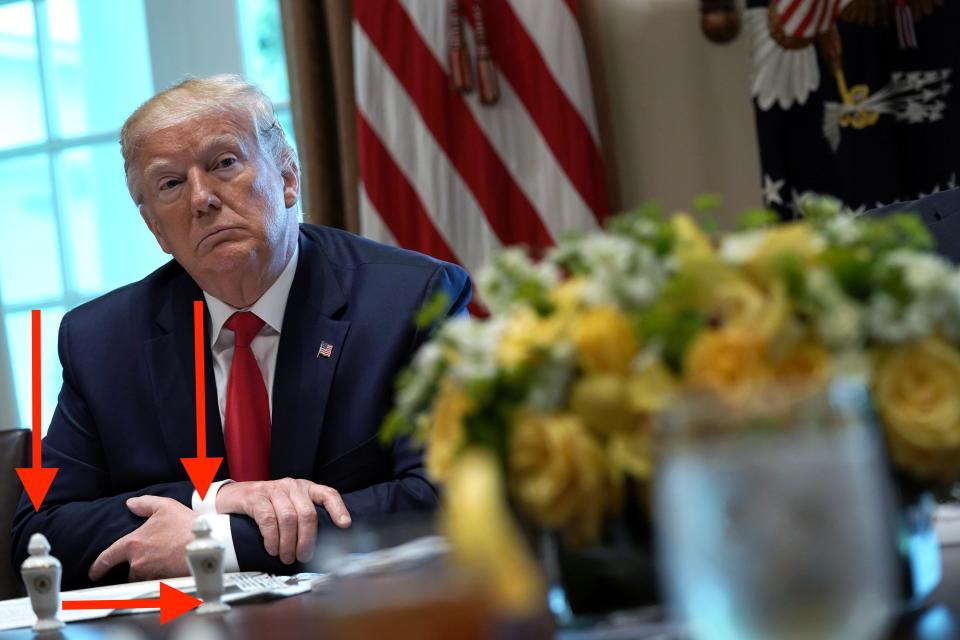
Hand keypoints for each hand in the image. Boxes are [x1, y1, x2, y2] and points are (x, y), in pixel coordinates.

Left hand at [89, 496, 192, 581]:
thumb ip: (144, 504)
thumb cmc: (185, 525)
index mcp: (133, 544)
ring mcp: (150, 574)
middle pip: (129, 571)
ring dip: (150, 571)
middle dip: (137, 566)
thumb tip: (130, 503)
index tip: (93, 573)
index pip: (107, 558)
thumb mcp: (164, 506)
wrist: (206, 544)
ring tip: (165, 562)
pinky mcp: (164, 583)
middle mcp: (138, 563)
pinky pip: (158, 582)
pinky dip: (162, 576)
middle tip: (151, 558)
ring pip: (144, 577)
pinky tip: (172, 568)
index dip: (97, 566)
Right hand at [215, 478, 350, 563]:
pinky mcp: (255, 497)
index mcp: (305, 488)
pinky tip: (272, 549)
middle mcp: (292, 486)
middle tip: (303, 557)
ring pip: (288, 518)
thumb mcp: (288, 507)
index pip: (328, 494)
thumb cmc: (265, 506)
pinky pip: (268, 519)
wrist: (233, 497)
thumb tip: (319, 546)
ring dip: (288, 543)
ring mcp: (273, 489)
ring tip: (286, 557)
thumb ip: (302, 518)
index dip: (338, 509)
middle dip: (307, 540)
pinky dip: (272, 538)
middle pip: (308, 514)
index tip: (345, 525)